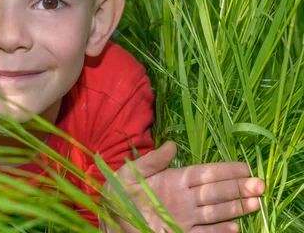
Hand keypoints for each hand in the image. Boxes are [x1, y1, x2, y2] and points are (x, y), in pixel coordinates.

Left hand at [102, 141, 264, 231]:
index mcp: (173, 179)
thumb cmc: (118, 195)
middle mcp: (184, 198)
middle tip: (259, 184)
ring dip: (235, 208)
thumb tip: (171, 144)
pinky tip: (235, 228)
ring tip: (255, 203)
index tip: (244, 167)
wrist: (111, 221)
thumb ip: (151, 161)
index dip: (224, 170)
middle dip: (237, 188)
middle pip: (215, 192)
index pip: (204, 173)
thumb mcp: (130, 173)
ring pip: (215, 212)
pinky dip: (220, 231)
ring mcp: (184, 217)